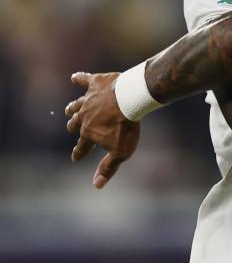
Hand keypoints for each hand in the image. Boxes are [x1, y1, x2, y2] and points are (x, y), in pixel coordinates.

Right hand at [65, 71, 140, 188]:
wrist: (130, 99)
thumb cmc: (126, 127)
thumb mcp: (120, 151)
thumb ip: (108, 168)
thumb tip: (97, 185)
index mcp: (89, 133)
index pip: (82, 147)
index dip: (79, 153)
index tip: (76, 157)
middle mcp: (84, 117)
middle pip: (74, 124)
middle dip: (73, 127)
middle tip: (72, 128)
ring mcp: (89, 99)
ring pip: (76, 105)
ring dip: (72, 108)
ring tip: (69, 109)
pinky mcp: (96, 83)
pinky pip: (84, 79)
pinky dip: (79, 78)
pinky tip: (75, 77)